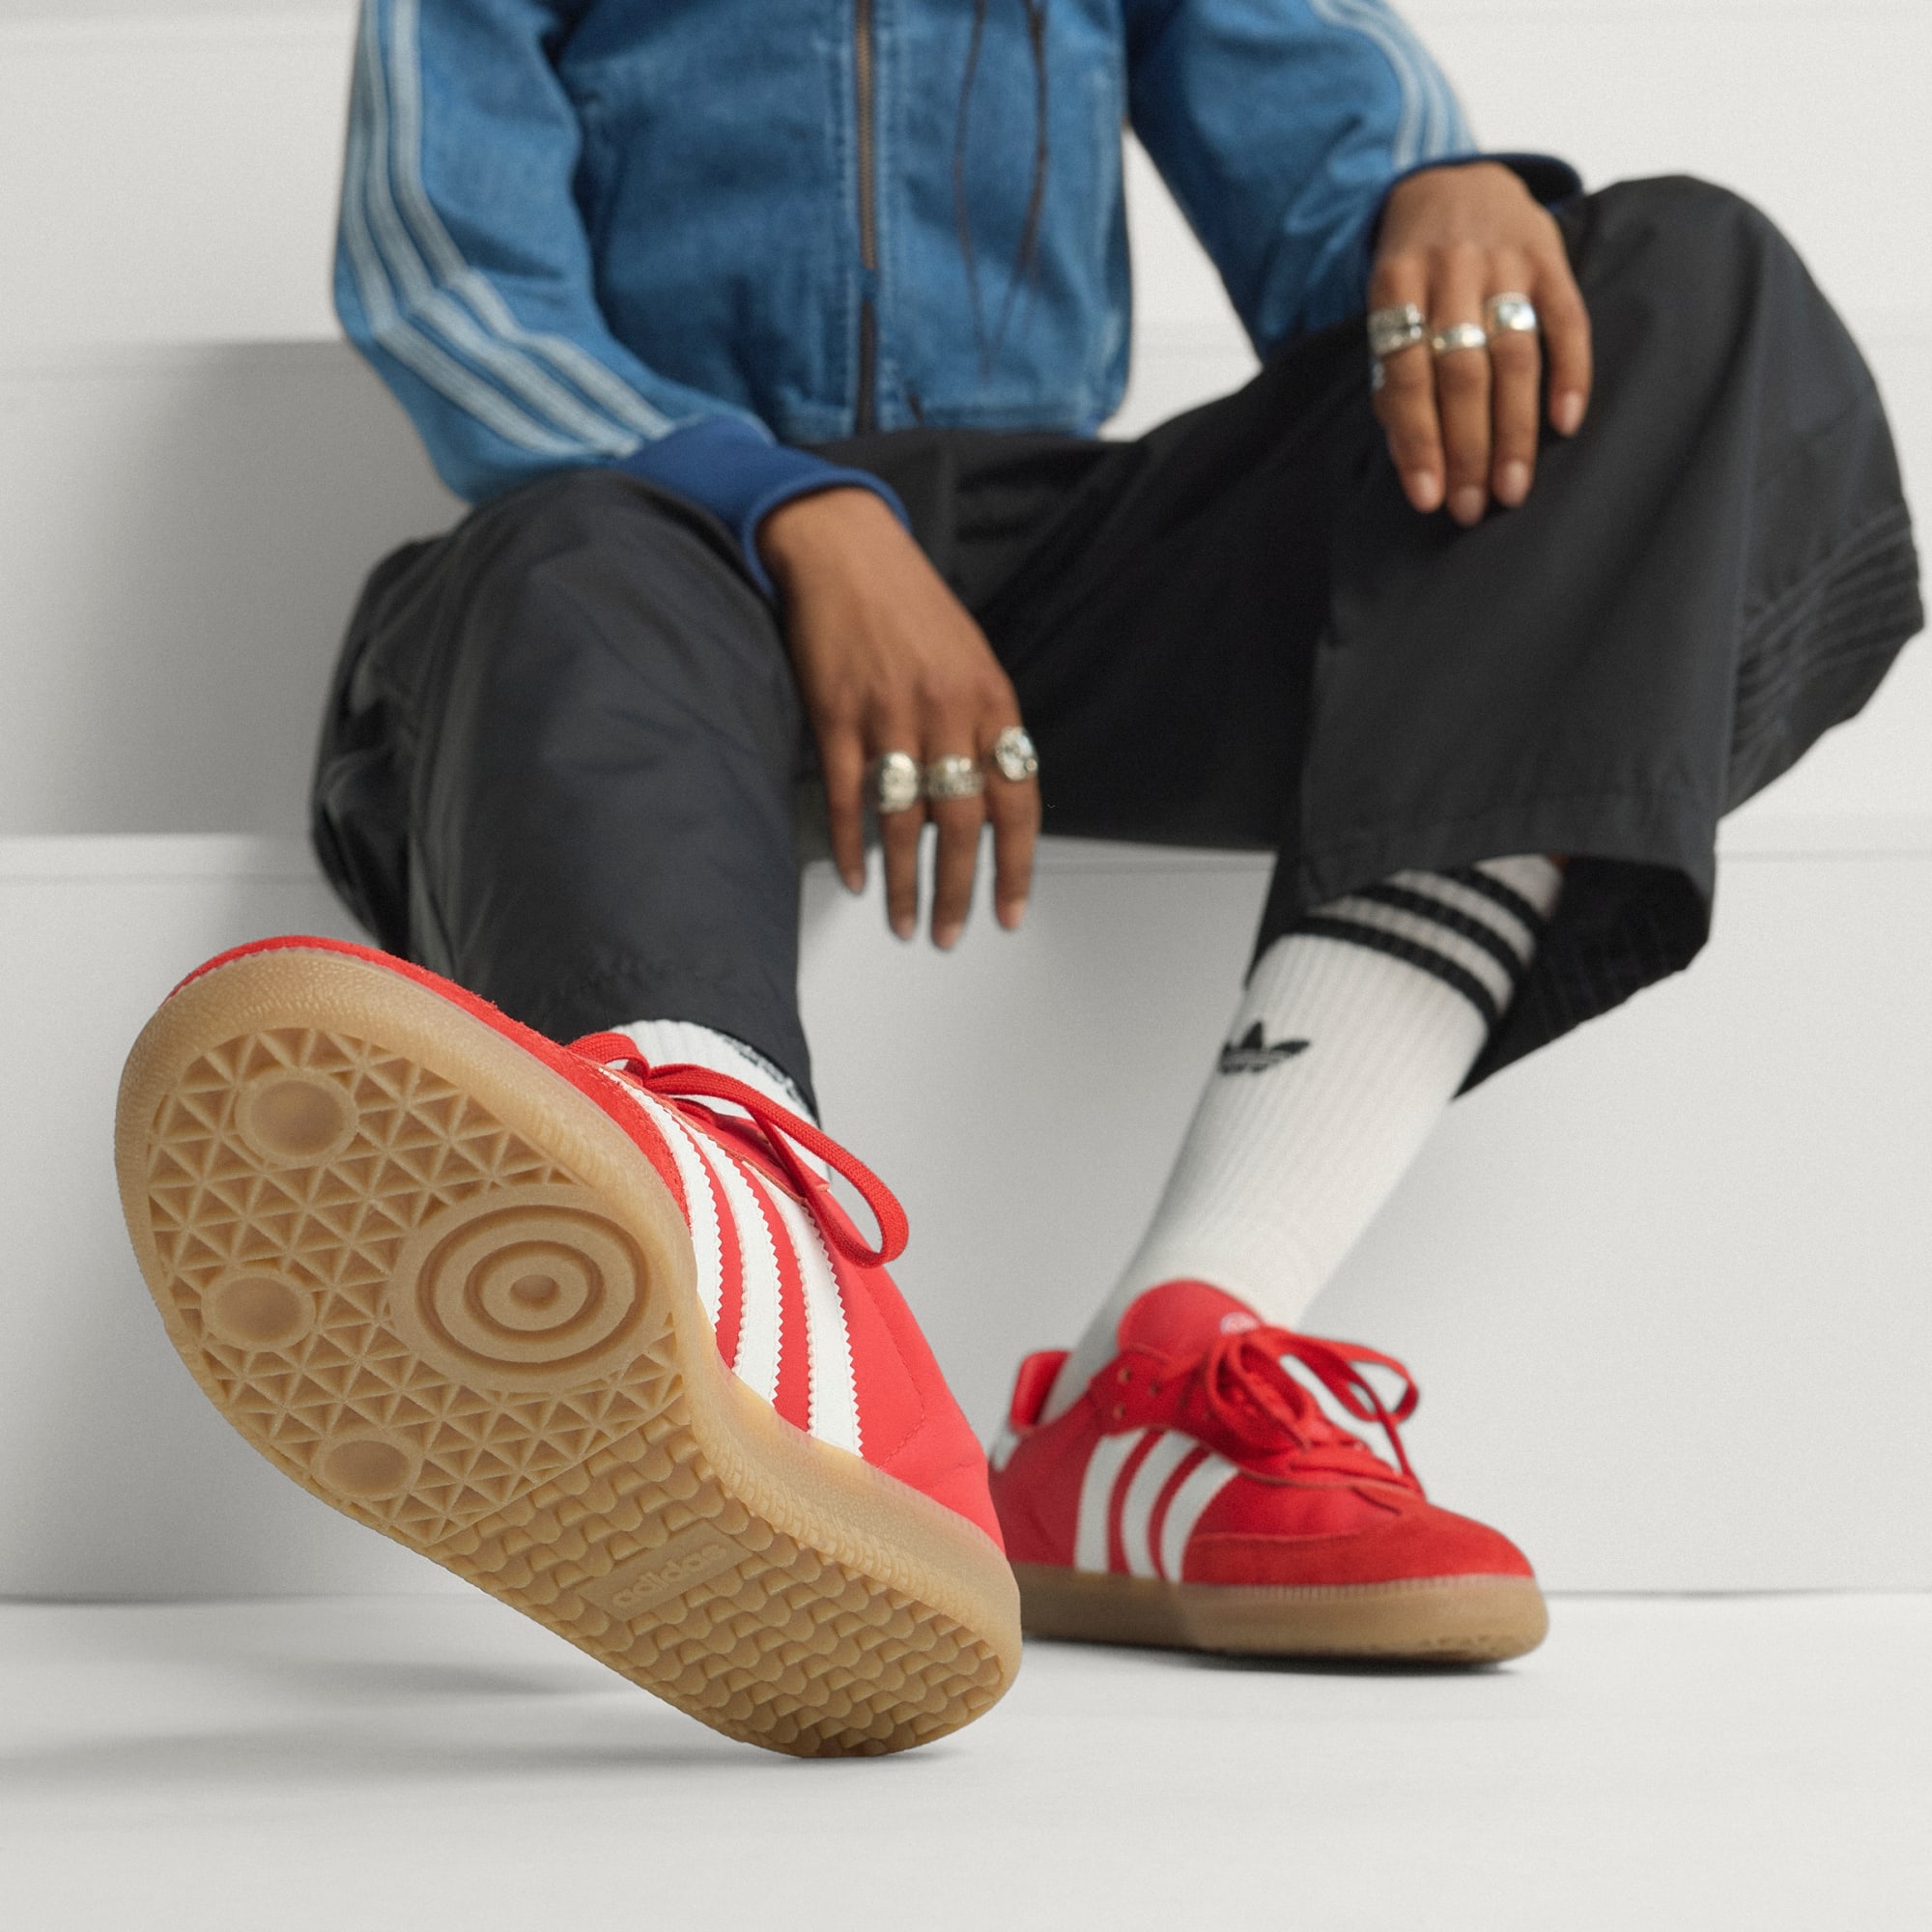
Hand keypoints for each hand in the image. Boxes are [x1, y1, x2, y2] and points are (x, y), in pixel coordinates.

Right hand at [759, 487, 1039, 947]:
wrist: (845, 547)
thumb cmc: (910, 605)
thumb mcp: (971, 659)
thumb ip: (984, 728)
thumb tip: (988, 803)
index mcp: (991, 700)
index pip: (1018, 801)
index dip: (1016, 866)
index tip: (1010, 913)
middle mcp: (947, 712)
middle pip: (961, 824)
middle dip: (956, 892)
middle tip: (948, 934)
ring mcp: (889, 715)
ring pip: (904, 822)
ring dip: (905, 883)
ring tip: (904, 923)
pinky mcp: (837, 715)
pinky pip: (848, 797)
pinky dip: (852, 844)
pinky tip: (859, 877)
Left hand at [1371, 161, 1592, 525]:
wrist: (1455, 182)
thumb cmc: (1414, 274)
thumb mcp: (1387, 311)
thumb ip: (1394, 376)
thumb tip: (1412, 459)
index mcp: (1396, 282)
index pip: (1409, 374)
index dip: (1419, 441)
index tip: (1428, 498)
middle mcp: (1451, 267)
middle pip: (1462, 372)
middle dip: (1467, 449)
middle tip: (1471, 509)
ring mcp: (1504, 258)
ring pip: (1513, 356)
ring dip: (1514, 431)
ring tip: (1512, 489)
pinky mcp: (1551, 255)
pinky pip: (1567, 321)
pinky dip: (1570, 374)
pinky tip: (1566, 425)